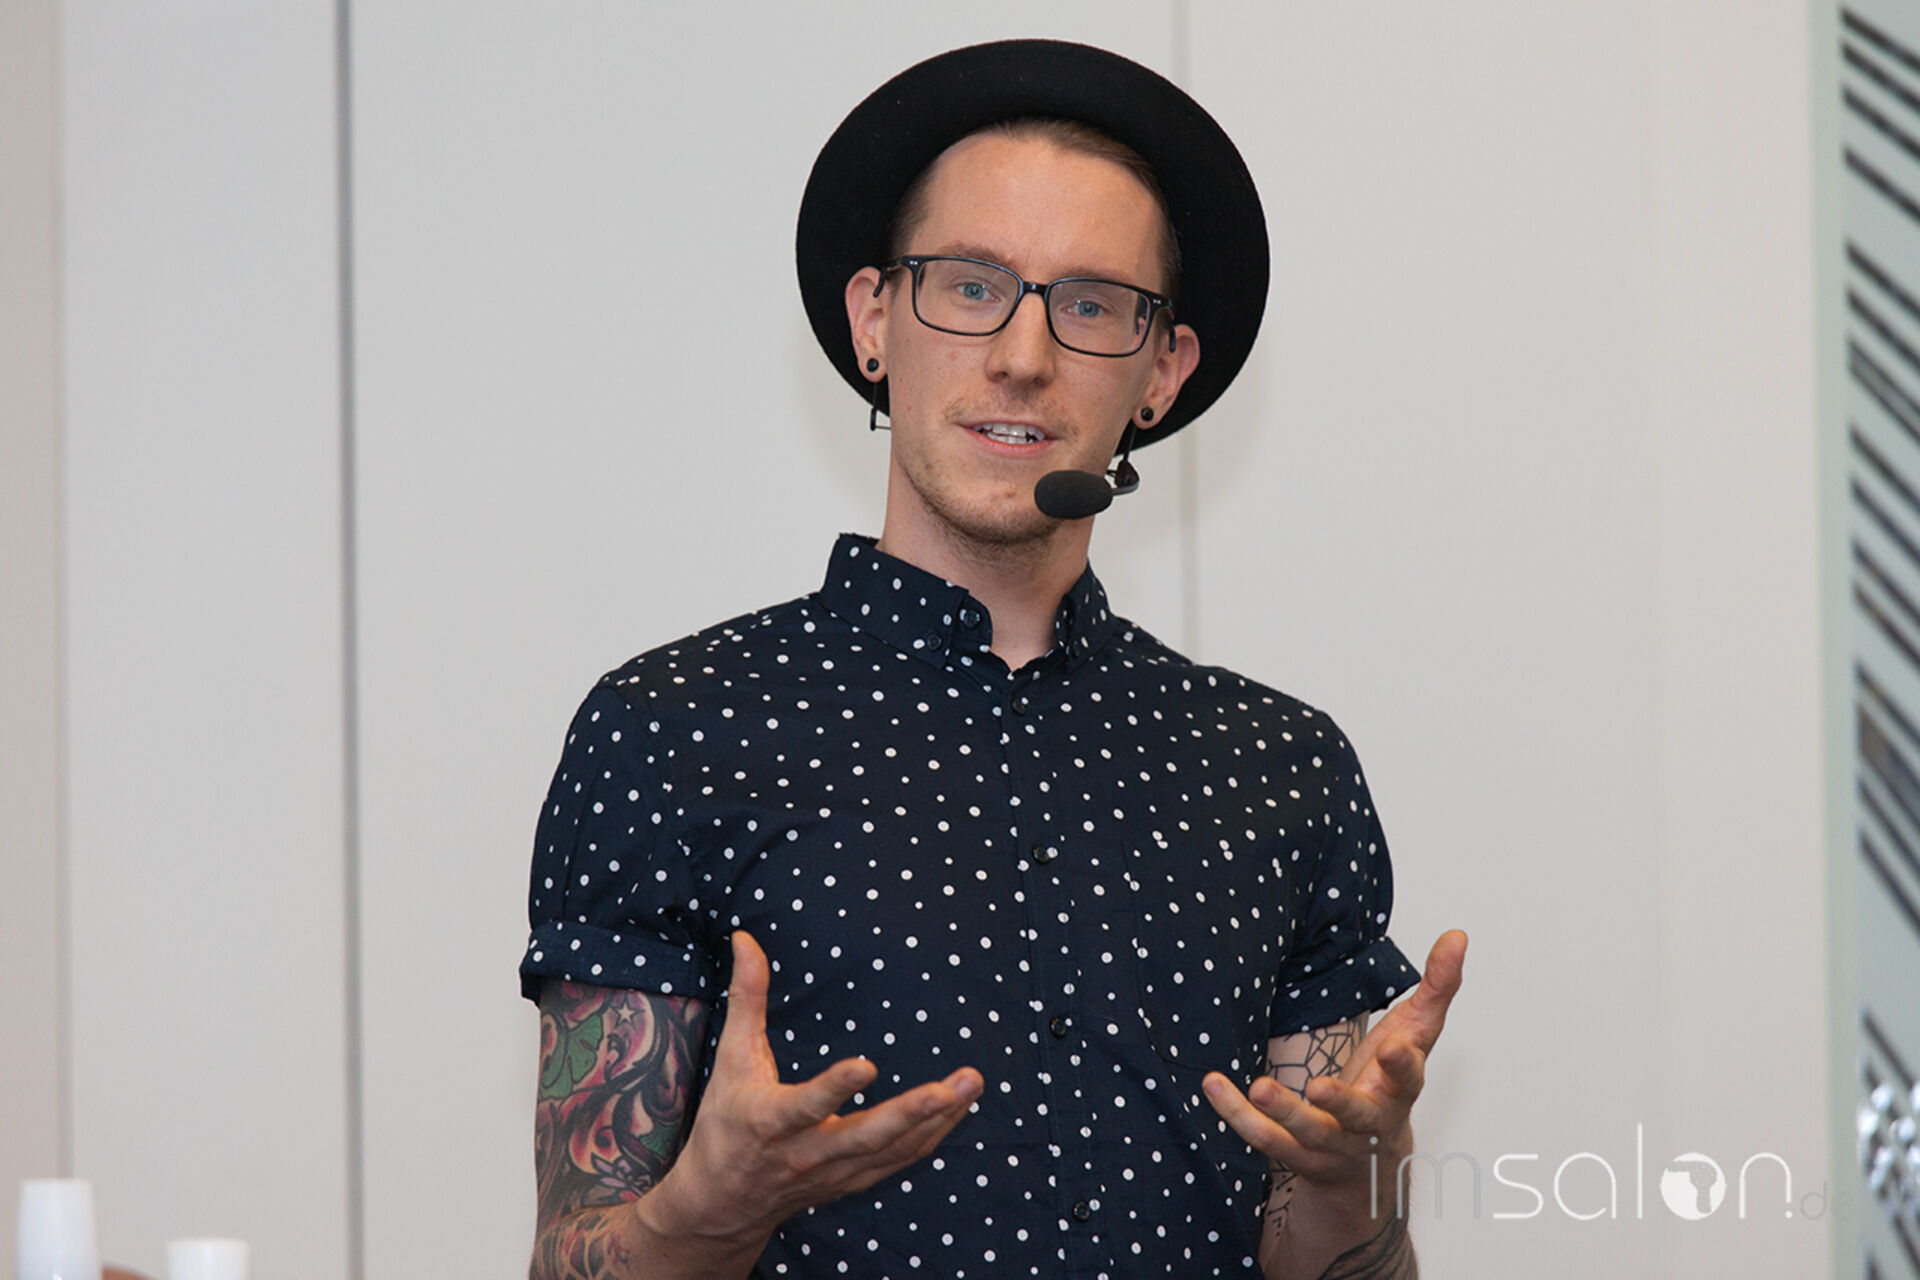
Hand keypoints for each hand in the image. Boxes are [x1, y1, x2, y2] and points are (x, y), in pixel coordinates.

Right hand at [640, 931, 983, 1250]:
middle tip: (953, 1085)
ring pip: (893, 1151)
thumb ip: (747, 998)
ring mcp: (835, 1173)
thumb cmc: (726, 1124)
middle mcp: (808, 1153)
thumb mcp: (731, 1059)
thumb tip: (745, 939)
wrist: (723, 1204)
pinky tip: (958, 1108)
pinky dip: (932, 1136)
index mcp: (772, 1121)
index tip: (866, 1065)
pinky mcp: (854, 1182)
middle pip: (867, 1137)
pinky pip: (901, 1161)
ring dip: (937, 1120)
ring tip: (971, 1085)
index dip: (835, 1089)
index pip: (806, 1105)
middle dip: (912, 1112)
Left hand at [1203, 931, 1466, 1217]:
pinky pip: (1265, 1139)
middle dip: (1342, 1104)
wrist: (1371, 1159)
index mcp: (1399, 1089)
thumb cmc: (1391, 1082)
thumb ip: (1438, 986)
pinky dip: (1237, 1115)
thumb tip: (1458, 935)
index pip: (1409, 1078)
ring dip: (1282, 1112)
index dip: (1402, 1065)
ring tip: (1258, 1086)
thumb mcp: (1417, 1033)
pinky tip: (1213, 1085)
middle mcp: (1368, 1121)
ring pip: (1308, 1134)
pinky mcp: (1297, 1155)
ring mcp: (1333, 1143)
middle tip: (1320, 1088)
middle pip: (1360, 1117)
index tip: (1394, 1047)